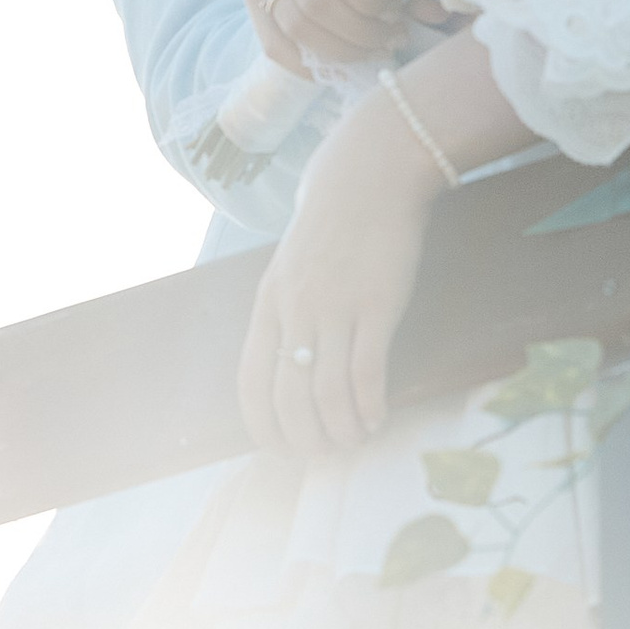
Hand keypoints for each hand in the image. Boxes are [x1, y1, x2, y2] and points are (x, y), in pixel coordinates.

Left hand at [239, 91, 442, 453]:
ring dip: (339, 428)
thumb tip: (290, 362)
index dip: (263, 425)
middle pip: (287, 396)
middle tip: (324, 454)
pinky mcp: (377, 304)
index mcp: (269, 303)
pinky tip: (378, 417)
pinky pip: (365, 370)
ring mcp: (335, 307)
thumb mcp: (293, 266)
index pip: (251, 382)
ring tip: (355, 440)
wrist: (370, 174)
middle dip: (304, 438)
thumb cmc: (334, 223)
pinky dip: (368, 405)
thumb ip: (288, 311)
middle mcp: (295, 309)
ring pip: (325, 391)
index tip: (281, 449)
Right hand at [246, 0, 418, 75]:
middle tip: (389, 41)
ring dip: (340, 51)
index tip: (397, 14)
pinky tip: (341, 67)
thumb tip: (438, 14)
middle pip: (316, 1)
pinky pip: (275, 47)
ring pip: (295, 26)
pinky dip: (310, 67)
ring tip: (371, 51)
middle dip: (359, 33)